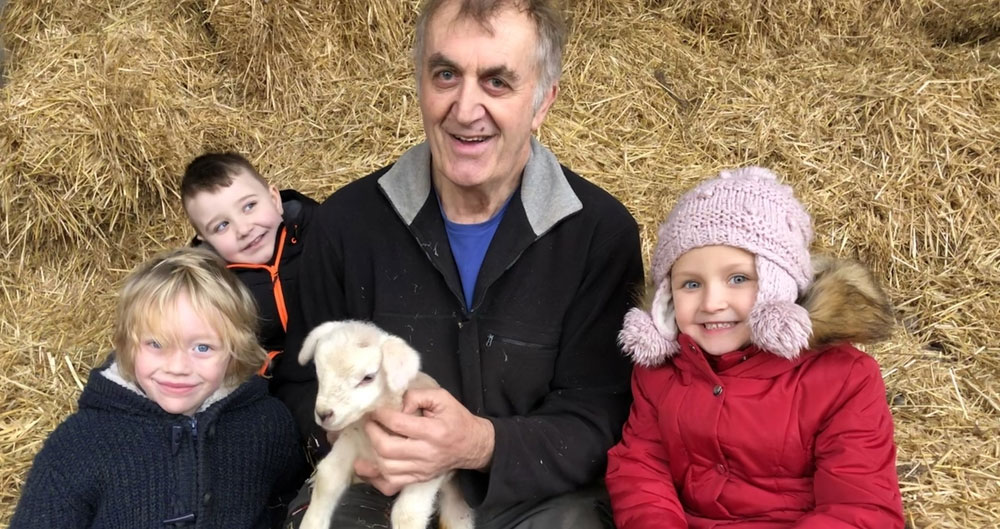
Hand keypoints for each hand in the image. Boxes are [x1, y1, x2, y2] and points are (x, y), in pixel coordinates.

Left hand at [354, 387, 494, 494]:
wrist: (473, 445)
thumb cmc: (456, 419)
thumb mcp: (442, 398)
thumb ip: (418, 396)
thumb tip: (397, 405)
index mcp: (433, 432)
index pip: (399, 424)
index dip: (381, 415)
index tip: (375, 410)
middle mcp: (426, 454)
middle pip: (388, 449)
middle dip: (372, 433)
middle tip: (370, 422)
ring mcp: (422, 470)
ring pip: (387, 469)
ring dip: (371, 454)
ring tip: (368, 440)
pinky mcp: (419, 479)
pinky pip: (392, 485)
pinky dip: (375, 479)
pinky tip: (368, 468)